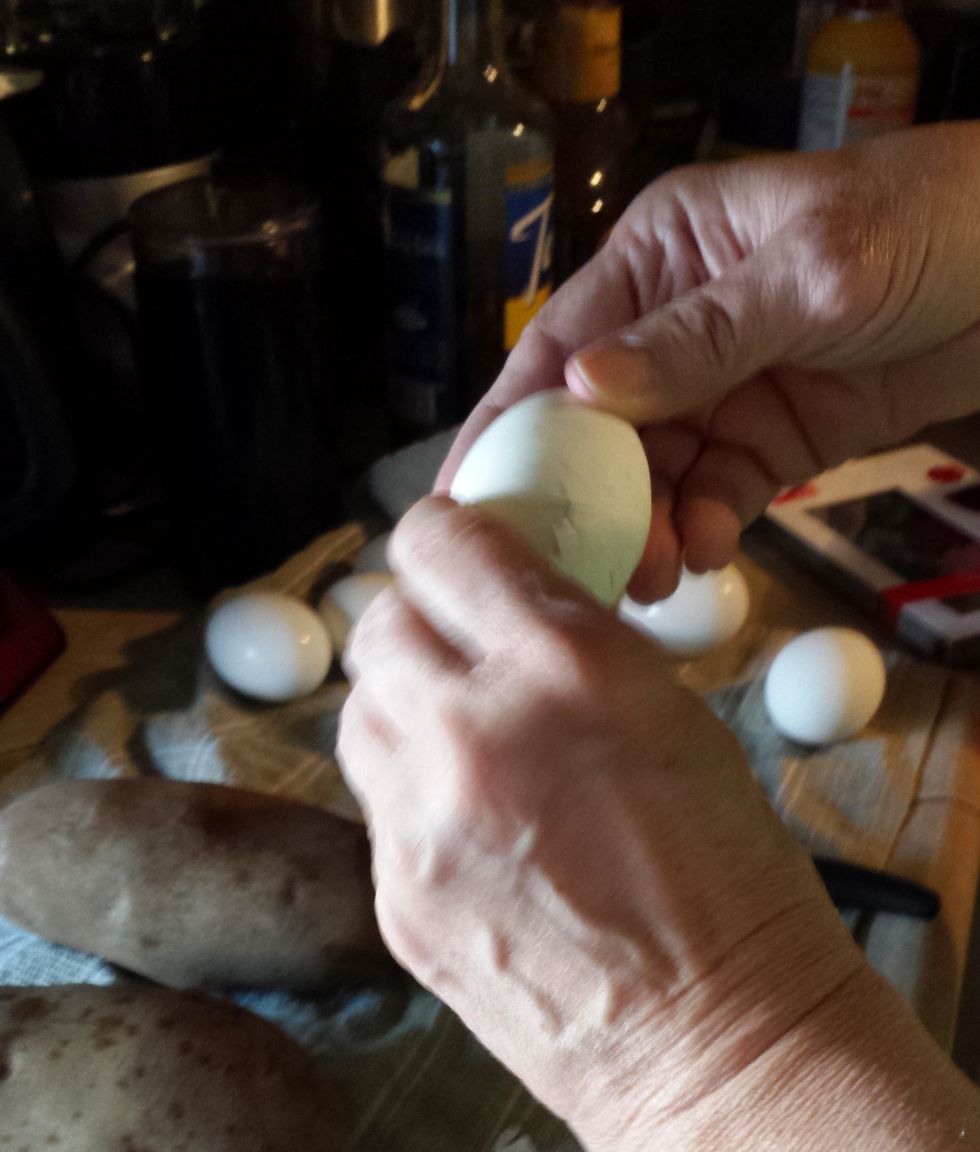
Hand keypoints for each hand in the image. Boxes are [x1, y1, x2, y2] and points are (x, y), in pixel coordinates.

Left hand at [338, 497, 865, 1151]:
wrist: (717, 1047)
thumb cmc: (732, 888)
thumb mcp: (674, 720)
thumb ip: (572, 655)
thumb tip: (508, 617)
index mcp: (566, 667)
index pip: (438, 545)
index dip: (446, 545)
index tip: (459, 561)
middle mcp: (475, 730)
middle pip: (378, 626)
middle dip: (420, 629)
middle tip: (464, 658)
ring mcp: (421, 823)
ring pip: (358, 714)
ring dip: (403, 711)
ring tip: (467, 750)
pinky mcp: (394, 900)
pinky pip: (376, 810)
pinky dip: (412, 802)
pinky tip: (476, 837)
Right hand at [438, 125, 979, 597]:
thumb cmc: (929, 225)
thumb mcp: (809, 273)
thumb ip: (698, 339)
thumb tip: (584, 389)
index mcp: (662, 255)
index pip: (558, 348)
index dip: (507, 425)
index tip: (466, 498)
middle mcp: (675, 325)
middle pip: (597, 428)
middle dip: (584, 499)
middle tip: (583, 563)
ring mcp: (723, 387)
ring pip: (654, 475)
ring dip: (645, 526)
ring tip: (653, 572)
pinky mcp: (771, 438)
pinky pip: (717, 494)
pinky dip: (707, 526)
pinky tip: (709, 549)